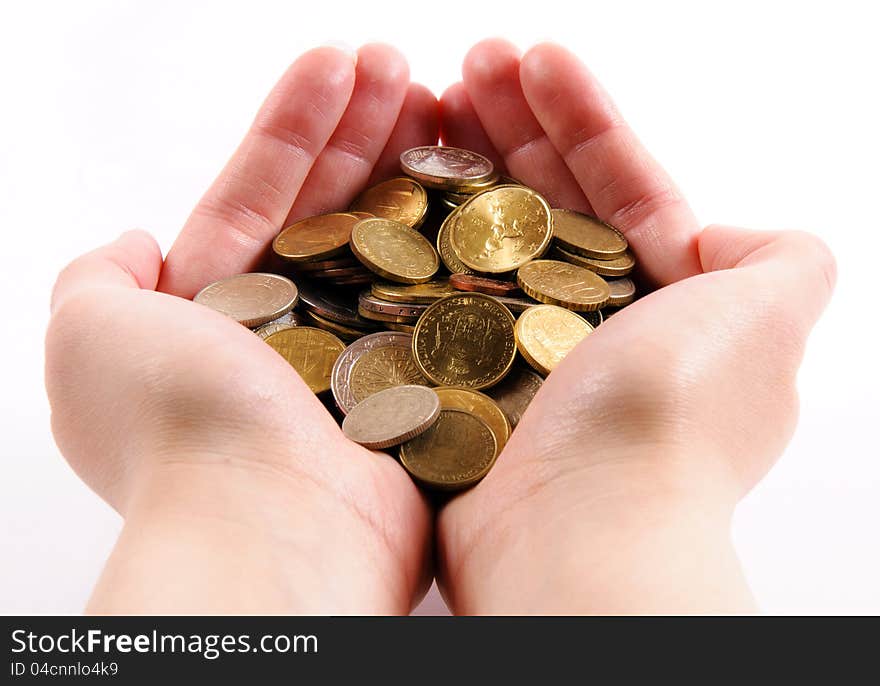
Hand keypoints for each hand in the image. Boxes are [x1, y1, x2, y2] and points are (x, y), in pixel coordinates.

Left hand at [46, 45, 438, 613]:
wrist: (274, 524)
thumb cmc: (179, 423)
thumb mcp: (86, 334)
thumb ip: (99, 279)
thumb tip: (137, 242)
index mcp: (213, 312)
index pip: (258, 196)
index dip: (296, 126)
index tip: (339, 63)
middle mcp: (288, 332)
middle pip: (330, 208)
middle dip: (361, 129)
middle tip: (404, 67)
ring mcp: (361, 356)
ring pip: (388, 242)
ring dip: (409, 160)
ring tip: (445, 91)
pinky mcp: (418, 378)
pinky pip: (436, 292)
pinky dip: (451, 233)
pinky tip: (473, 170)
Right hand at [435, 40, 835, 612]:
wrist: (576, 532)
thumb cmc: (667, 418)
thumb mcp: (764, 319)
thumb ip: (783, 260)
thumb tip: (740, 233)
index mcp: (666, 306)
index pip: (621, 188)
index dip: (581, 118)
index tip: (533, 58)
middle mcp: (594, 331)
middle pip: (547, 204)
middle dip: (512, 126)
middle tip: (464, 68)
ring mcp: (519, 357)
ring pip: (488, 242)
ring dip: (461, 168)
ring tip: (421, 102)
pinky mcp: (460, 382)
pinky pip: (437, 294)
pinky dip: (419, 240)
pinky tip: (393, 186)